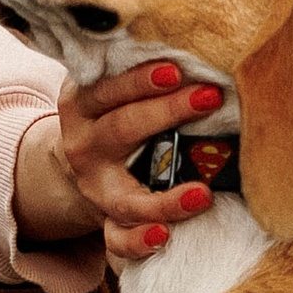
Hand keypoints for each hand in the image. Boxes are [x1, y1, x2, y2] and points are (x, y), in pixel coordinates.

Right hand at [14, 59, 232, 266]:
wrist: (84, 155)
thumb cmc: (115, 110)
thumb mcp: (112, 87)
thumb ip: (138, 72)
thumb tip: (201, 51)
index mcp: (82, 104)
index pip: (110, 89)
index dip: (142, 80)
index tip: (177, 70)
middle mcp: (84, 146)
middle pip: (123, 130)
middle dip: (168, 113)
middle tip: (210, 98)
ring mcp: (94, 188)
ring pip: (124, 198)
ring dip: (164, 199)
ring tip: (203, 194)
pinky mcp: (105, 219)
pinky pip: (117, 239)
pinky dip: (139, 241)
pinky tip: (165, 236)